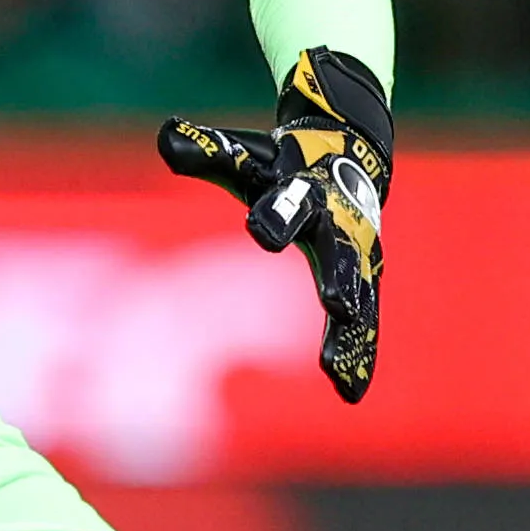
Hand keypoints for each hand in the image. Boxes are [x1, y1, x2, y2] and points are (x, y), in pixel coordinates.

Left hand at [156, 45, 391, 403]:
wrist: (351, 152)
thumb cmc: (281, 162)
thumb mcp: (245, 155)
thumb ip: (206, 150)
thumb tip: (165, 137)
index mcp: (305, 189)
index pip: (288, 199)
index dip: (275, 213)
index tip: (261, 232)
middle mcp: (339, 225)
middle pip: (340, 252)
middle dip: (340, 278)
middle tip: (338, 305)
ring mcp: (357, 257)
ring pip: (359, 297)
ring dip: (350, 334)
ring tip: (339, 373)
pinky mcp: (364, 281)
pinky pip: (364, 323)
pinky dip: (358, 356)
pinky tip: (351, 393)